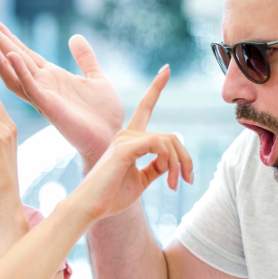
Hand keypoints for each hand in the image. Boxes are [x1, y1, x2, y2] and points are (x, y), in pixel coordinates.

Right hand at [0, 19, 124, 168]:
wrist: (112, 136)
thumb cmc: (105, 114)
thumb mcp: (96, 77)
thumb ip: (85, 58)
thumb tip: (75, 37)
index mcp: (52, 77)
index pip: (25, 54)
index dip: (10, 37)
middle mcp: (44, 86)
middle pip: (15, 59)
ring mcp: (44, 97)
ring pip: (15, 75)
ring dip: (1, 58)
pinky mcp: (50, 107)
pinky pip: (31, 88)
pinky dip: (21, 72)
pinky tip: (13, 56)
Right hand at [70, 65, 192, 221]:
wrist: (91, 209)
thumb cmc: (111, 198)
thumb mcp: (140, 181)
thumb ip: (155, 168)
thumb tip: (170, 163)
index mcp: (128, 140)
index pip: (145, 108)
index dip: (155, 88)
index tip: (165, 69)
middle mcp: (126, 134)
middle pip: (170, 136)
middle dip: (185, 159)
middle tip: (187, 181)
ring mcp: (124, 139)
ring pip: (168, 141)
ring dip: (178, 164)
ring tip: (173, 185)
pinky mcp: (124, 148)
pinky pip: (158, 144)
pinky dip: (168, 161)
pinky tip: (166, 177)